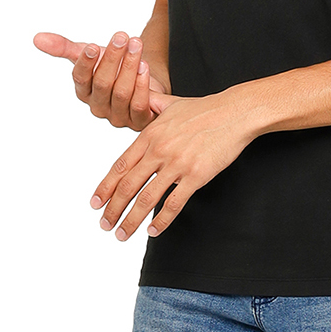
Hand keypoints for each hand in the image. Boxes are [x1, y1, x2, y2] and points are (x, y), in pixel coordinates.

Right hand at [34, 30, 170, 130]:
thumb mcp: (92, 54)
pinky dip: (142, 86)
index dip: (85, 63)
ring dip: (130, 66)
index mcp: (84, 91)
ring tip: (136, 45)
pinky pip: (138, 106)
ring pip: (122, 93)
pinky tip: (144, 67)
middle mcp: (99, 106)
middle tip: (123, 36)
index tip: (93, 46)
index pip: (80, 78)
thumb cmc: (114, 67)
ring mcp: (118, 116)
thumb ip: (65, 48)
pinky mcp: (139, 120)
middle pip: (103, 83)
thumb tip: (37, 38)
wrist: (145, 78)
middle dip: (113, 58)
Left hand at [90, 91, 254, 239]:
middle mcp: (159, 150)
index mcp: (150, 134)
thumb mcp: (171, 103)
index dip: (106, 187)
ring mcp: (177, 164)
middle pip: (128, 186)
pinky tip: (153, 231)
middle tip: (104, 225)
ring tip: (122, 234)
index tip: (95, 203)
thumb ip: (151, 103)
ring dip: (131, 220)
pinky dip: (162, 220)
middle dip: (113, 209)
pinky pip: (174, 203)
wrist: (235, 112)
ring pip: (147, 198)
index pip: (120, 166)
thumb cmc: (205, 108)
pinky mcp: (196, 175)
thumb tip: (139, 96)